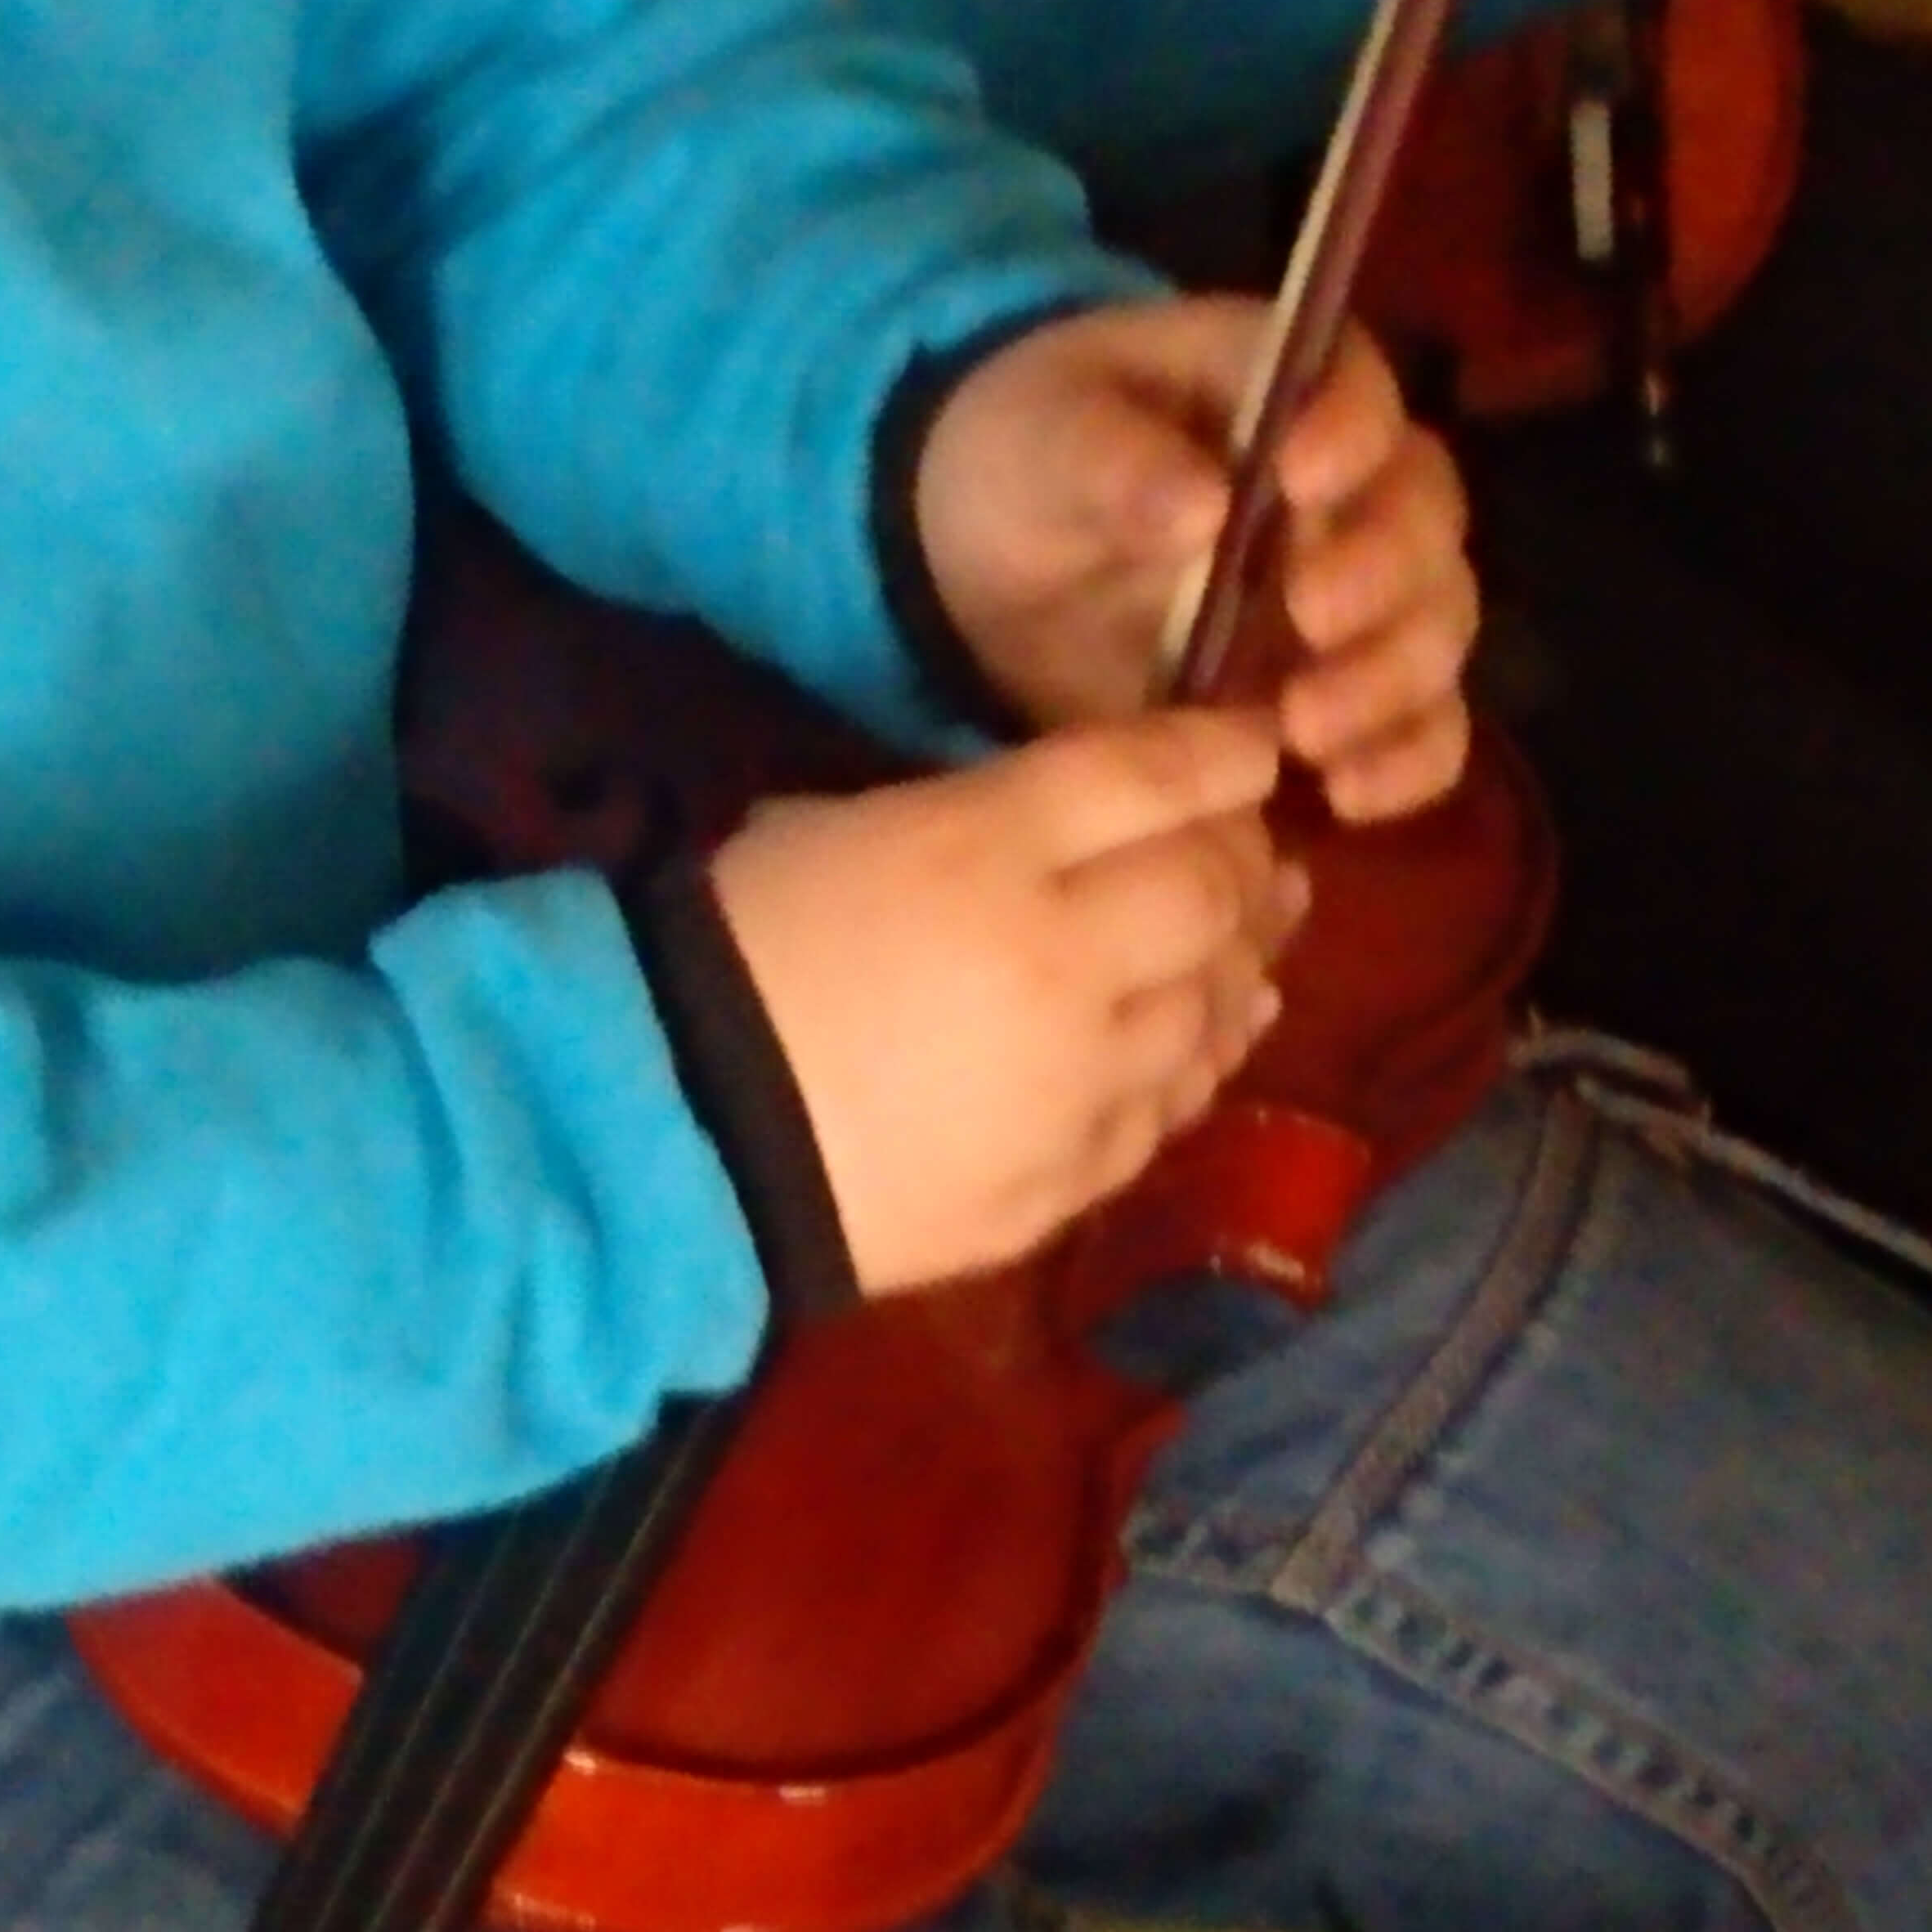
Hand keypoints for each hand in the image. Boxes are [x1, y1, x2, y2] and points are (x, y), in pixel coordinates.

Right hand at [708, 711, 1306, 1296]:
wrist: (677, 1131)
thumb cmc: (736, 946)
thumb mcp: (839, 824)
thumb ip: (978, 816)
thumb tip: (1067, 826)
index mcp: (987, 851)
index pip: (1152, 781)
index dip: (1222, 757)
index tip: (1254, 748)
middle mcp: (1063, 965)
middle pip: (1211, 897)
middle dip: (1248, 867)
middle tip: (1255, 859)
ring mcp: (1075, 1086)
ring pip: (1211, 1014)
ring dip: (1240, 970)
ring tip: (1247, 948)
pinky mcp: (1062, 1182)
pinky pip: (1164, 1115)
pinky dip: (1193, 1067)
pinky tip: (1193, 1048)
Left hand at [913, 296, 1480, 823]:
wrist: (997, 570)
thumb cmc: (1031, 461)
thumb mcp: (1041, 441)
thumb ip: (1111, 460)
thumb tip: (1204, 505)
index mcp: (1284, 389)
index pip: (1356, 391)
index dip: (1348, 432)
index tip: (1297, 479)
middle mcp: (1352, 490)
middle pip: (1423, 520)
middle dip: (1383, 574)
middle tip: (1308, 618)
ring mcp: (1358, 598)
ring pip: (1433, 628)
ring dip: (1393, 681)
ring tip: (1306, 727)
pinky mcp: (1343, 691)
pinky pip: (1418, 728)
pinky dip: (1405, 763)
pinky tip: (1349, 797)